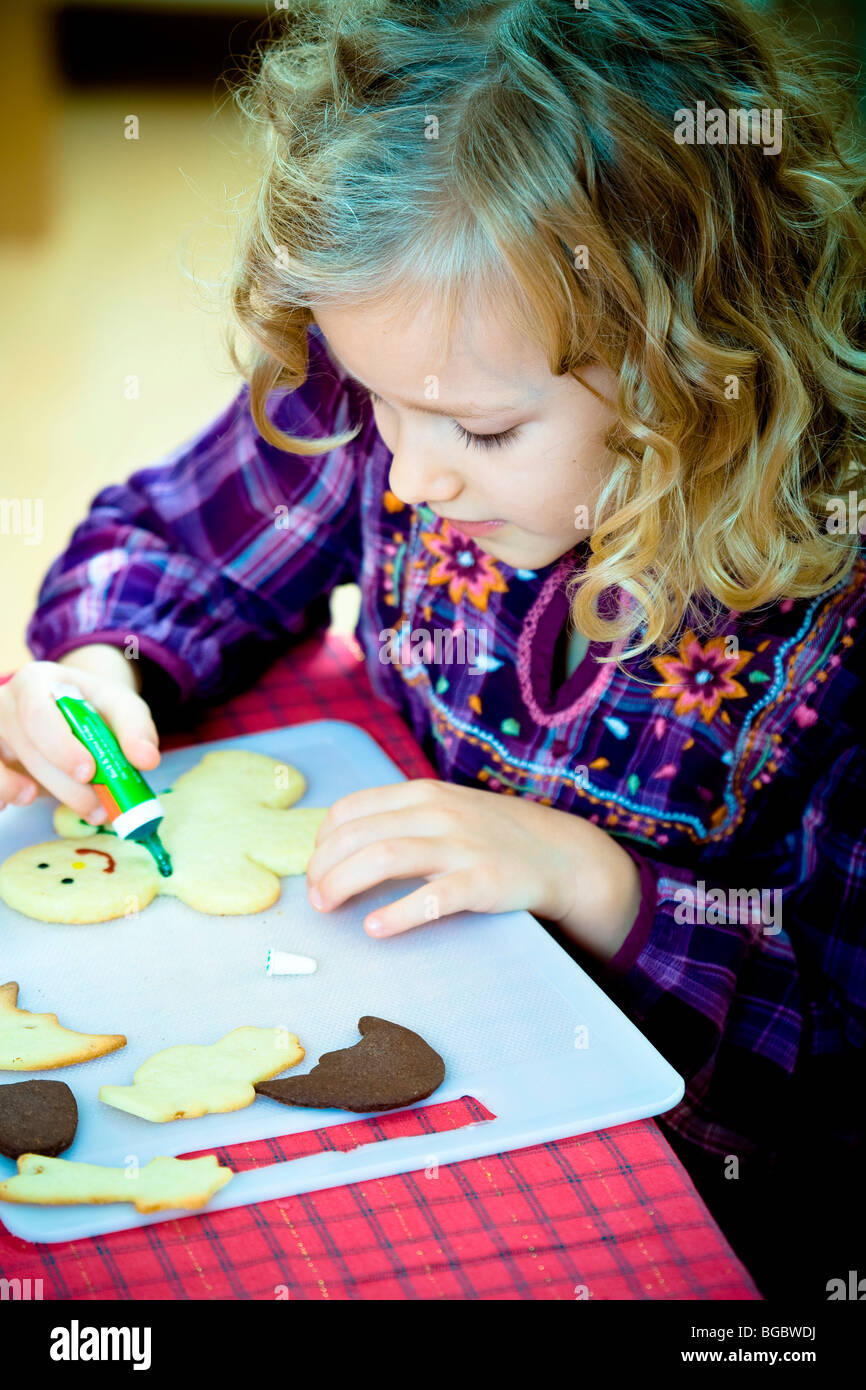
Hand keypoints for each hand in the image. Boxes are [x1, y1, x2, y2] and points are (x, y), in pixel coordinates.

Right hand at [0, 655, 159, 822]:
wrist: (73, 711)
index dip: (60, 746)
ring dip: (35, 795)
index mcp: (36, 681)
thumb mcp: (122, 708)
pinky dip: (2, 795)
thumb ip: (136, 730)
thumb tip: (146, 760)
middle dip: (64, 784)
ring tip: (76, 810)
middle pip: (28, 748)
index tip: (88, 772)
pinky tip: (17, 804)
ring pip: (5, 767)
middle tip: (99, 809)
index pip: (38, 713)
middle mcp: (6, 703)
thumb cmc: (95, 708)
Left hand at [306, 778, 641, 961]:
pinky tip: (375, 928)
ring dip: (343, 884)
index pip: (351, 809)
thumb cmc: (494, 835)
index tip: (317, 867)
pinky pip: (432, 897)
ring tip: (326, 908)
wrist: (562, 854)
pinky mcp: (483, 881)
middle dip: (323, 868)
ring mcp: (461, 845)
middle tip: (314, 898)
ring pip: (384, 857)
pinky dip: (397, 913)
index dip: (322, 840)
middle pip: (358, 835)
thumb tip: (343, 846)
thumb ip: (402, 819)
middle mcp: (437, 813)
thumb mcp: (447, 810)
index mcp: (422, 794)